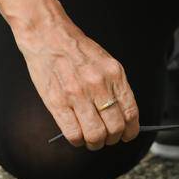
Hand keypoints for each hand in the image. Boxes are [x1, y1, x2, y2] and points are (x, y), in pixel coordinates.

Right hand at [15, 14, 140, 150]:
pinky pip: (73, 134)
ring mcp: (77, 95)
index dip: (130, 130)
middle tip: (106, 137)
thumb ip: (115, 87)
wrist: (48, 36)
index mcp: (114, 74)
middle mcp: (98, 85)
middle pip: (114, 128)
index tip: (127, 134)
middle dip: (112, 139)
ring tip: (91, 138)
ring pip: (95, 135)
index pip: (130, 112)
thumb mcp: (105, 62)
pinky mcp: (57, 103)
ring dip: (95, 143)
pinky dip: (77, 140)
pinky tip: (76, 134)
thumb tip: (123, 114)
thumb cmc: (76, 49)